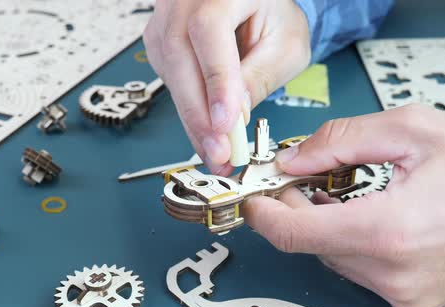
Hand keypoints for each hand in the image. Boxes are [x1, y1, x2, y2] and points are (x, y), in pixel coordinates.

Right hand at [144, 0, 310, 174]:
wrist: (252, 4)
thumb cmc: (272, 15)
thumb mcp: (285, 45)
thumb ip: (260, 76)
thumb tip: (234, 117)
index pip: (210, 30)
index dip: (215, 80)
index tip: (224, 123)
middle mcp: (185, 0)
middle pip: (179, 56)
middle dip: (199, 114)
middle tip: (219, 153)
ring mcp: (166, 19)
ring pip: (171, 74)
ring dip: (192, 119)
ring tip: (216, 152)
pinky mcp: (160, 42)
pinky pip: (170, 81)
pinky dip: (188, 111)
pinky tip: (205, 132)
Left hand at [243, 104, 444, 306]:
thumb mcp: (413, 130)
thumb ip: (341, 140)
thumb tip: (295, 158)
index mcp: (389, 230)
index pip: (295, 233)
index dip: (264, 214)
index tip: (254, 198)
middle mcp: (393, 272)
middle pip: (310, 243)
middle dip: (296, 208)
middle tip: (301, 177)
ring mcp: (403, 293)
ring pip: (332, 256)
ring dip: (324, 224)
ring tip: (339, 191)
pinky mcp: (411, 301)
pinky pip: (359, 270)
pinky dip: (350, 242)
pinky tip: (362, 215)